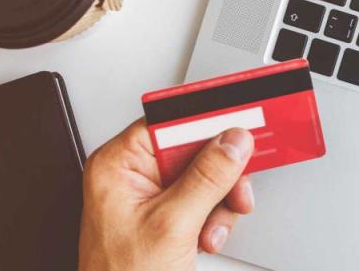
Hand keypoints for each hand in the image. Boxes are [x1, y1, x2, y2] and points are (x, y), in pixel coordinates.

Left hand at [78, 120, 255, 270]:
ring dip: (219, 204)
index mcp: (118, 164)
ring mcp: (150, 197)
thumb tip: (232, 142)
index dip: (206, 121)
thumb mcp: (172, 224)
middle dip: (219, 175)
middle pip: (193, 149)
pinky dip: (213, 219)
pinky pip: (203, 201)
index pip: (169, 122)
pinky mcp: (166, 215)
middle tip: (235, 189)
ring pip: (205, 176)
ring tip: (210, 228)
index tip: (239, 120)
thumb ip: (206, 179)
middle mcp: (132, 175)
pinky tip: (204, 238)